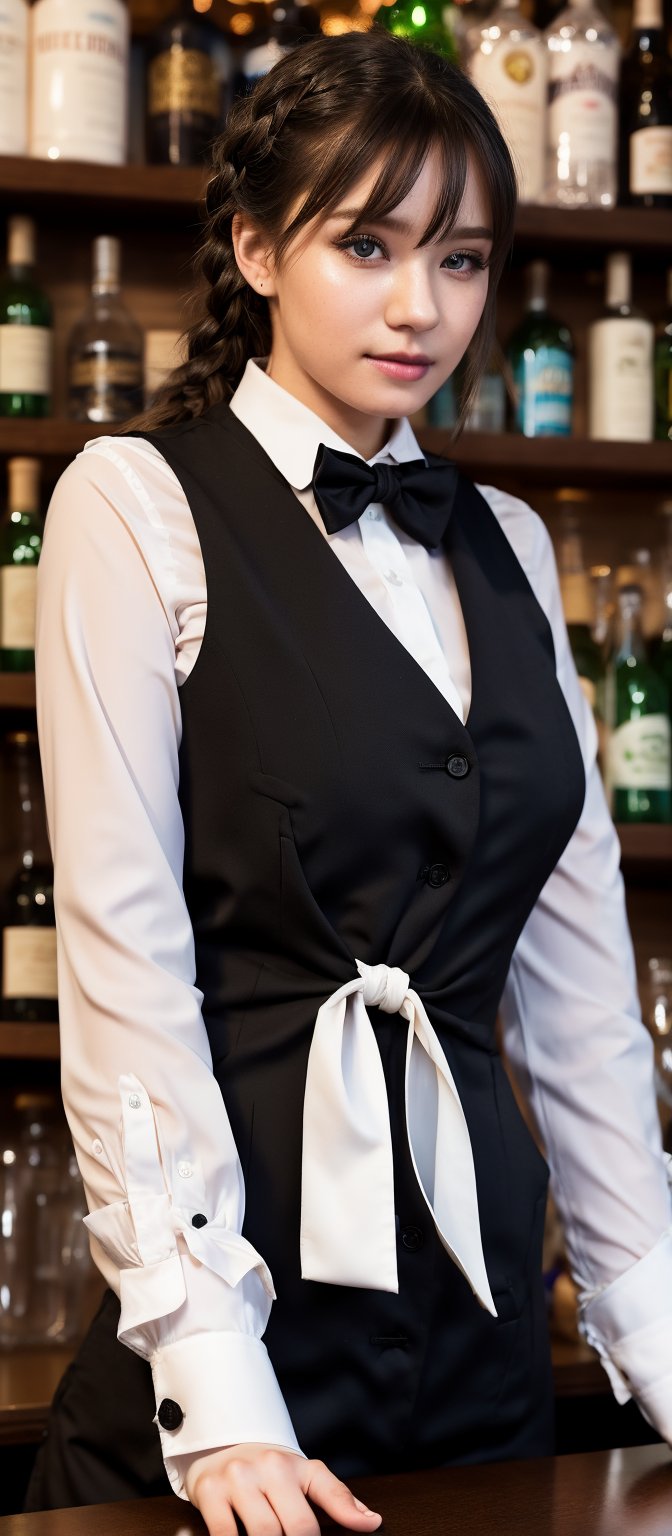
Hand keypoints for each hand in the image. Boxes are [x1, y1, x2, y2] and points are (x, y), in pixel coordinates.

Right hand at [183, 1442, 382, 1535]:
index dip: (339, 1528)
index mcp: (296, 1466)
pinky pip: (225, 1534)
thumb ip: (337, 1498)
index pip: (326, 1501)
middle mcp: (268, 1467)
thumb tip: (371, 1522)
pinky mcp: (209, 1490)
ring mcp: (237, 1478)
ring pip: (262, 1533)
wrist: (223, 1443)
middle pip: (294, 1527)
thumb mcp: (305, 1475)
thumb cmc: (269, 1469)